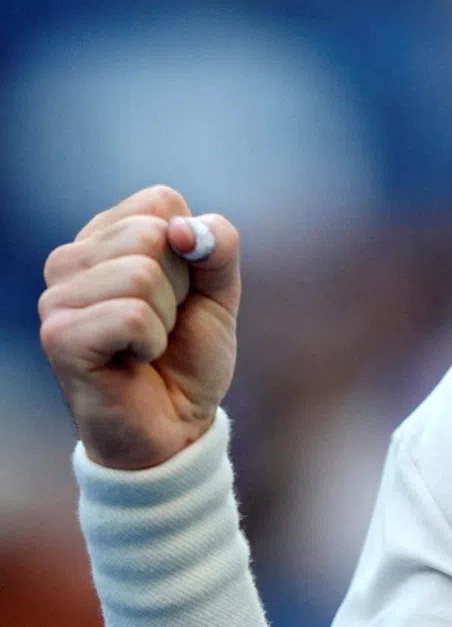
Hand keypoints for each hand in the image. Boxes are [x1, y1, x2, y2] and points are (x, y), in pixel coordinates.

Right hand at [39, 186, 240, 469]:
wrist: (176, 426)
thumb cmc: (190, 353)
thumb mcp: (221, 288)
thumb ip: (219, 243)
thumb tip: (183, 229)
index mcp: (106, 236)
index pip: (161, 201)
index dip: (191, 248)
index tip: (180, 290)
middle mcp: (70, 259)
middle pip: (152, 234)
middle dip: (179, 284)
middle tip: (163, 323)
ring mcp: (56, 298)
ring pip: (142, 272)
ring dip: (165, 317)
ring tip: (148, 343)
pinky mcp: (58, 337)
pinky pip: (132, 314)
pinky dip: (152, 341)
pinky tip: (134, 361)